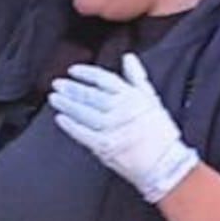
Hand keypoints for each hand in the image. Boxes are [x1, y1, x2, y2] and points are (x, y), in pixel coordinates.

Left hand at [51, 53, 198, 203]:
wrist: (165, 162)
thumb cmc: (160, 132)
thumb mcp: (151, 98)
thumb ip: (137, 77)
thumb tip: (128, 57)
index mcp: (132, 96)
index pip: (104, 78)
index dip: (86, 73)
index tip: (73, 70)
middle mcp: (121, 110)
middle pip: (90, 95)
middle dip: (71, 88)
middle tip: (57, 84)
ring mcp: (112, 128)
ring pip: (83, 112)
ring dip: (67, 104)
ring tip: (54, 98)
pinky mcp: (105, 146)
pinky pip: (83, 133)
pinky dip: (70, 125)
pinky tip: (60, 118)